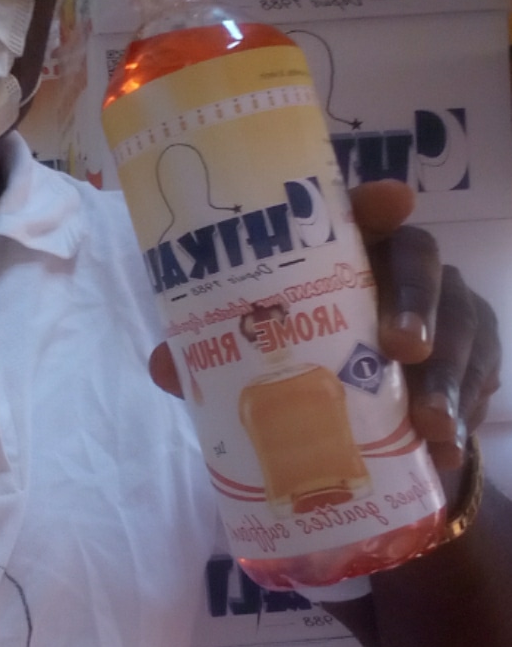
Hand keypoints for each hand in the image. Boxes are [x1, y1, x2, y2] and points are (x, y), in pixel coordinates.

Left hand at [149, 180, 500, 473]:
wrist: (379, 414)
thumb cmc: (313, 359)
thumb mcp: (266, 355)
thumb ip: (218, 355)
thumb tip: (167, 366)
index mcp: (347, 253)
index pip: (361, 212)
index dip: (376, 202)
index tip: (395, 198)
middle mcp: (402, 268)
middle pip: (422, 259)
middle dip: (417, 299)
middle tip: (401, 347)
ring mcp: (449, 309)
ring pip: (461, 322)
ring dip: (447, 374)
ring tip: (429, 423)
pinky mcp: (476, 356)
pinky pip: (480, 377)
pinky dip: (465, 414)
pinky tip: (448, 448)